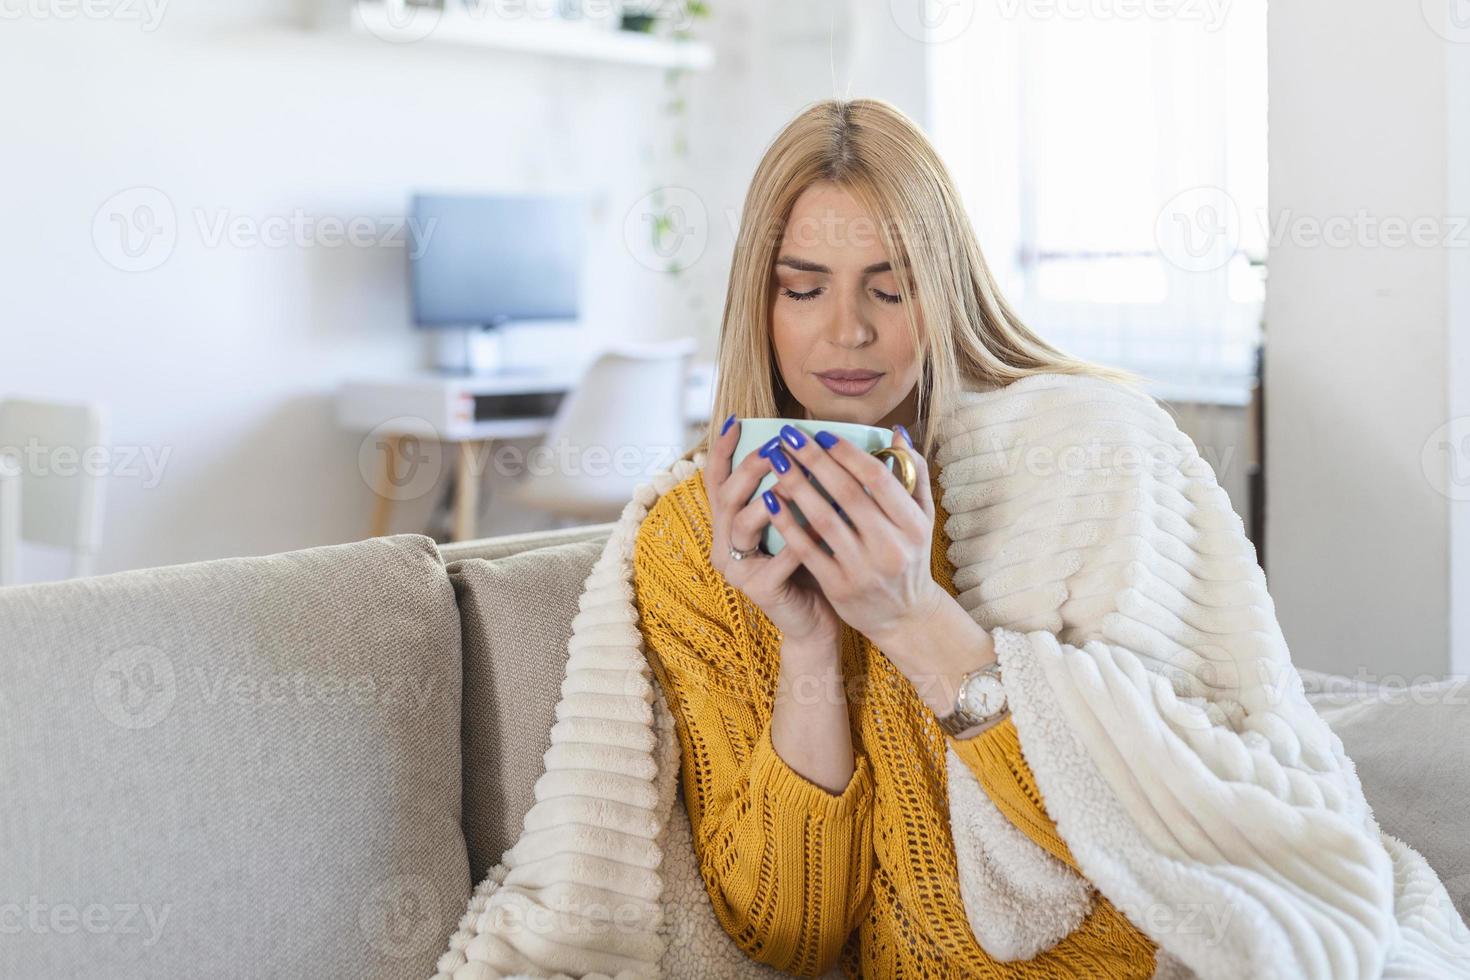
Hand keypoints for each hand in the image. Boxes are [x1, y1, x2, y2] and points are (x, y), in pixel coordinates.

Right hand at [704, 417, 841, 647]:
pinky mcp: (759, 590)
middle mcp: (726, 544)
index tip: (736, 420)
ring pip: (743, 525)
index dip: (722, 450)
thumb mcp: (797, 520)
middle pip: (727, 497)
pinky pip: (778, 558)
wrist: (816, 619)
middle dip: (750, 469)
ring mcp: (739, 569)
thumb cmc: (811, 563)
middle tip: (775, 448)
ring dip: (770, 499)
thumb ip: (794, 487)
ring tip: (794, 478)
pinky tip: (822, 521)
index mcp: (730, 523)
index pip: (717, 480)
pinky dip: (799, 537)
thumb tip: (809, 441)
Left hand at [759, 424, 949, 652]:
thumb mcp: (923, 519)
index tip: (821, 434)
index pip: (878, 478)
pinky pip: (807, 549)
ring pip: (824, 519)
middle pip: (847, 493)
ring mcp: (864, 569)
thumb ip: (913, 477)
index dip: (847, 453)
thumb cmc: (910, 557)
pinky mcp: (839, 587)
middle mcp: (891, 546)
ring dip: (796, 486)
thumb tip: (898, 434)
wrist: (905, 617)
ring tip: (775, 461)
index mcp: (914, 525)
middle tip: (788, 436)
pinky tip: (770, 500)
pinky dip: (788, 523)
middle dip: (814, 460)